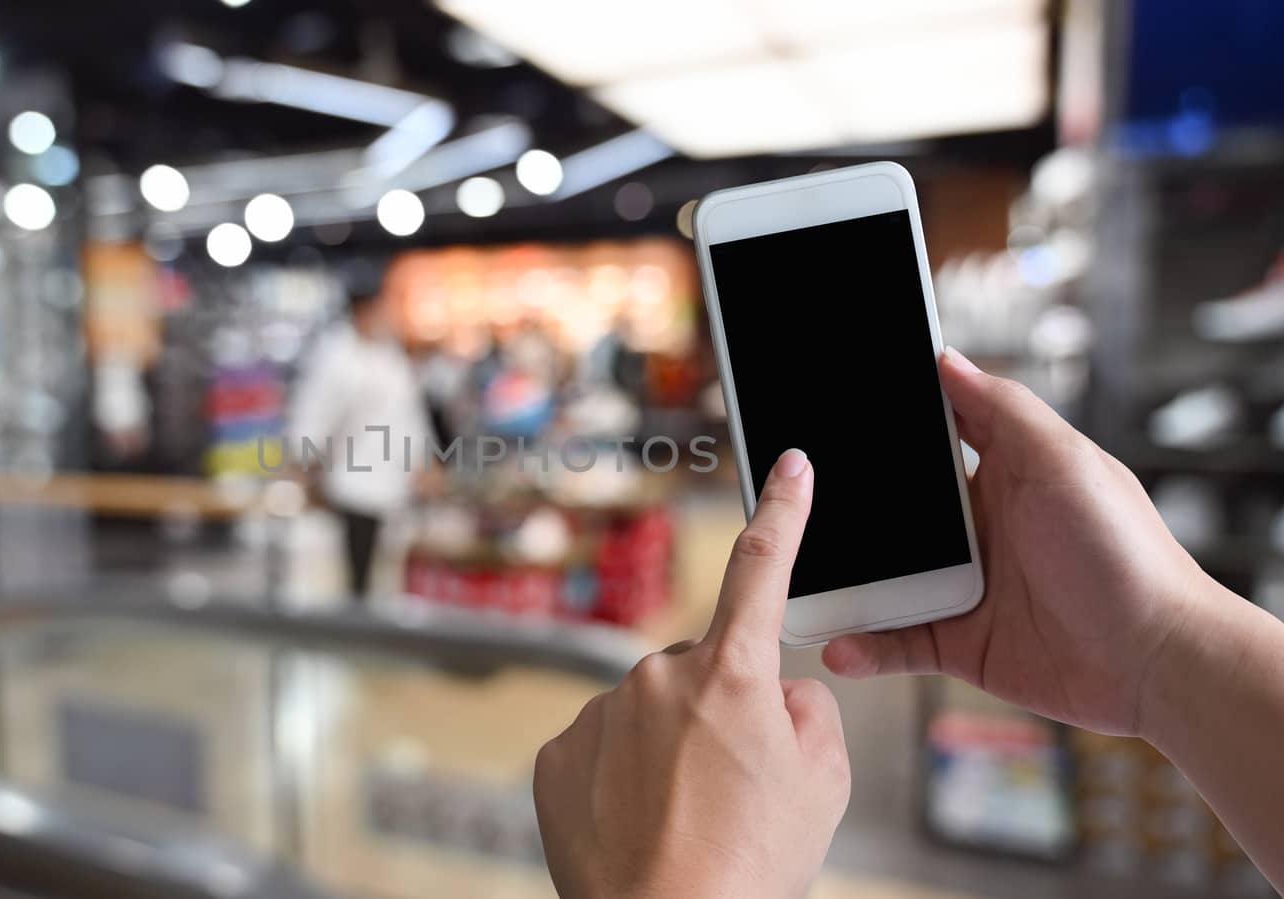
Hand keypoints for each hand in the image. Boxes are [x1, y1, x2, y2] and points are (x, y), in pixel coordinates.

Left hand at [534, 450, 849, 898]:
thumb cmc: (749, 867)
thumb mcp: (822, 786)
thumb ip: (808, 712)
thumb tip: (778, 695)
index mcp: (732, 674)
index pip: (762, 569)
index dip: (782, 512)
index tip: (789, 466)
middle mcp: (657, 677)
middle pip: (700, 672)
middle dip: (718, 710)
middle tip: (732, 784)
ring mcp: (600, 714)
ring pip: (647, 713)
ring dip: (667, 749)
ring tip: (686, 817)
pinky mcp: (556, 754)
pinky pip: (600, 748)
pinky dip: (620, 777)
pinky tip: (640, 822)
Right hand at [823, 349, 1215, 736]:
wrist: (1159, 661)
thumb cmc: (1126, 555)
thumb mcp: (1064, 462)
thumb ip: (1002, 410)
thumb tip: (948, 359)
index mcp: (1003, 475)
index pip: (931, 438)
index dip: (885, 427)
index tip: (833, 415)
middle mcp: (978, 528)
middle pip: (893, 511)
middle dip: (848, 511)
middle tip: (798, 507)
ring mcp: (965, 586)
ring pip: (884, 577)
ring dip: (844, 583)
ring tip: (805, 582)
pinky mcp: (960, 642)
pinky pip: (897, 642)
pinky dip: (864, 645)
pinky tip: (841, 643)